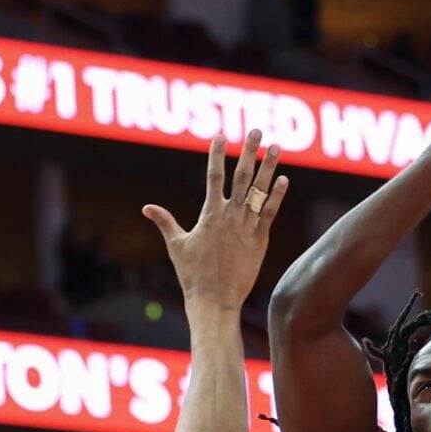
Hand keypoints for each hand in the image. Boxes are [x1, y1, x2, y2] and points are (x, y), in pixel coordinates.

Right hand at [144, 133, 288, 312]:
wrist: (214, 300)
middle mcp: (230, 216)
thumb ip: (164, 222)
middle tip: (255, 131)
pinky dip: (277, 196)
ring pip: (260, 190)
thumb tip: (146, 207)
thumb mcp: (176, 245)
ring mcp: (247, 227)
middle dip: (248, 152)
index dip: (217, 154)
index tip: (221, 136)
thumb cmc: (193, 275)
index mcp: (209, 214)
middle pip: (241, 177)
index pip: (214, 176)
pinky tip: (284, 178)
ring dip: (268, 167)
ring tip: (275, 147)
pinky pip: (270, 213)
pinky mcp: (260, 240)